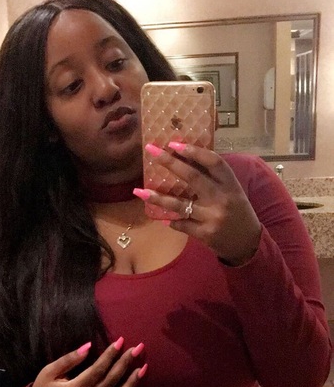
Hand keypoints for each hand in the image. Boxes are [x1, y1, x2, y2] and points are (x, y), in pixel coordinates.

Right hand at [29, 339, 146, 386]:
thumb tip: (88, 346)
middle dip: (126, 362)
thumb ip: (69, 359)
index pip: (98, 369)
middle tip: (138, 348)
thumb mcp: (49, 371)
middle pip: (112, 380)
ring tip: (143, 368)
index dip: (110, 355)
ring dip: (132, 382)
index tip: (121, 341)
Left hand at [135, 142, 261, 265]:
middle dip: (170, 162)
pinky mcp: (205, 234)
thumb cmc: (236, 212)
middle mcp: (222, 199)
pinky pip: (181, 224)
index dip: (194, 151)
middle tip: (151, 151)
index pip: (213, 162)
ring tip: (139, 191)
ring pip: (179, 204)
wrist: (247, 243)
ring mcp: (212, 217)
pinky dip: (170, 220)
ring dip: (157, 197)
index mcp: (231, 184)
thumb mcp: (232, 192)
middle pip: (193, 177)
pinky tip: (160, 217)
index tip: (174, 143)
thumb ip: (213, 179)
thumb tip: (183, 159)